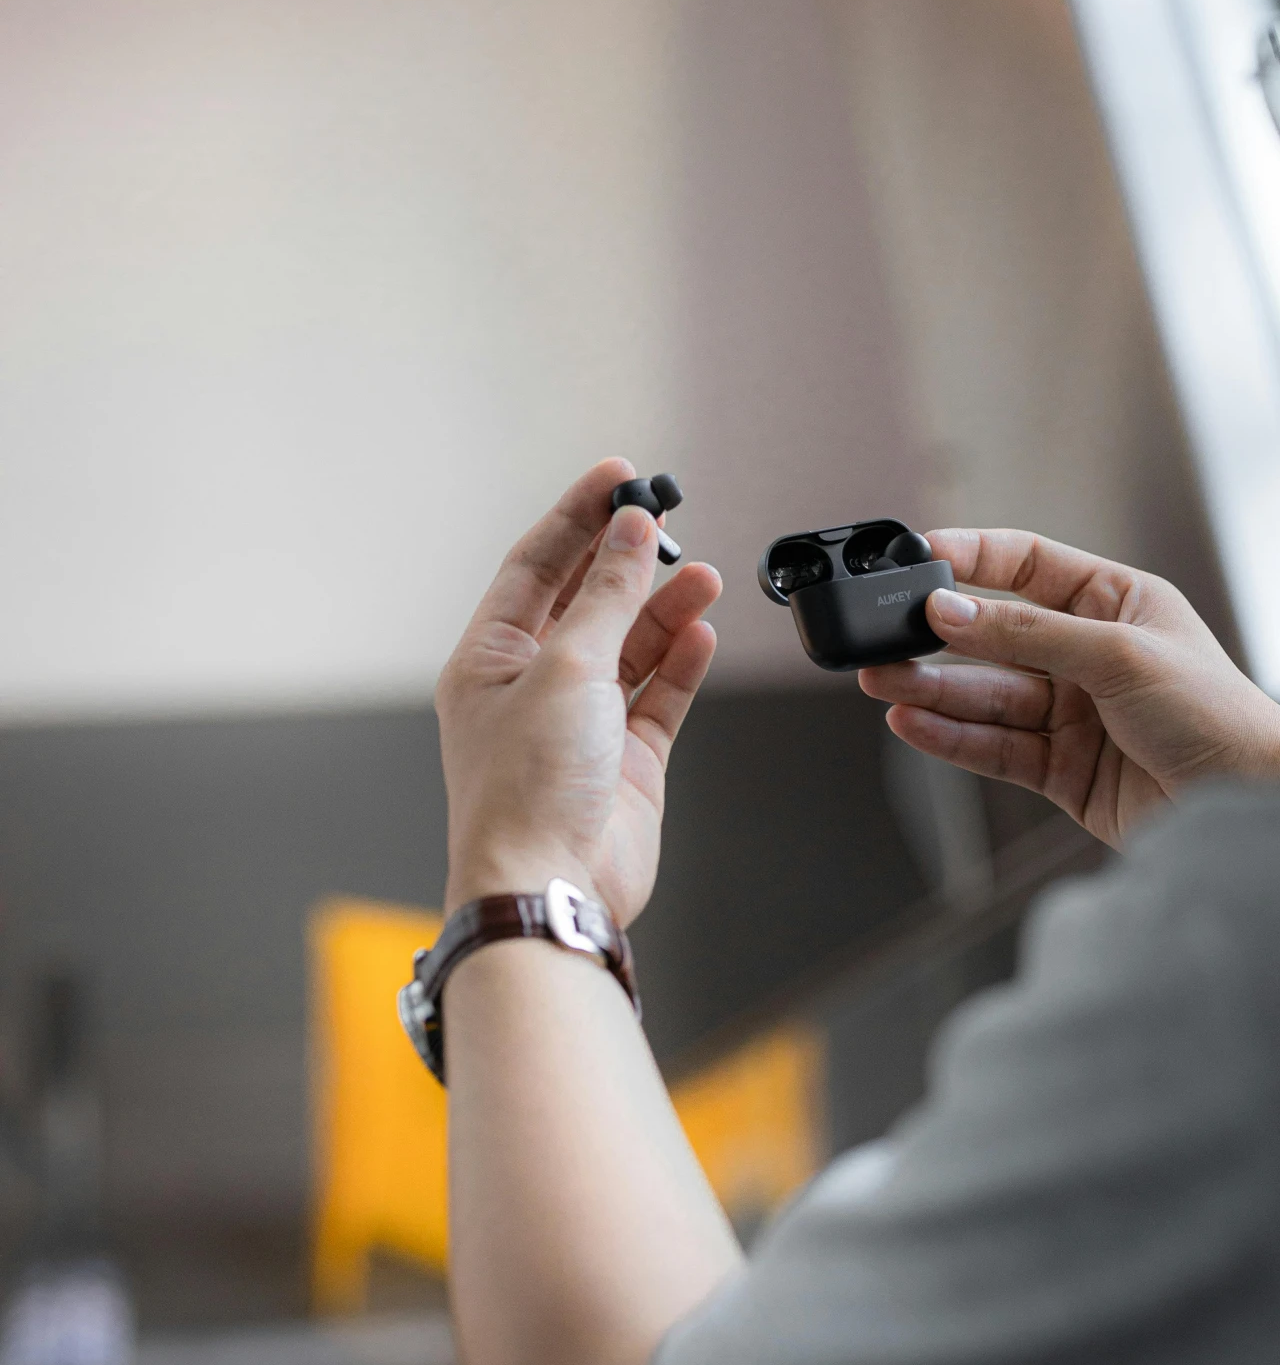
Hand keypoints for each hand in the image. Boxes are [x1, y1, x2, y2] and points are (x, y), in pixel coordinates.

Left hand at [436, 459, 720, 924]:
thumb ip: (609, 597)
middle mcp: (532, 686)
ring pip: (630, 645)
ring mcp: (581, 724)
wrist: (552, 886)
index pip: (536, 565)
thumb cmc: (528, 790)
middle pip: (586, 601)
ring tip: (703, 576)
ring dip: (664, 608)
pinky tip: (700, 631)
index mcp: (490, 657)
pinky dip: (680, 661)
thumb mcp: (568, 668)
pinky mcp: (626, 760)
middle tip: (669, 520)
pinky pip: (659, 694)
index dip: (578, 517)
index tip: (621, 478)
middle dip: (628, 560)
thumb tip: (633, 534)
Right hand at [860, 529, 1279, 848]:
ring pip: (987, 696)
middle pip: (995, 636)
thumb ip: (1030, 633)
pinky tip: (912, 724)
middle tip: (881, 634)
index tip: (917, 557)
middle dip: (937, 637)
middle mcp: (1089, 654)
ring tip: (881, 682)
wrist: (1254, 806)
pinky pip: (995, 747)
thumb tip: (953, 610)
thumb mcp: (1120, 656)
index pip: (1025, 564)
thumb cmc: (1219, 716)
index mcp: (1115, 603)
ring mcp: (1074, 714)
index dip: (970, 557)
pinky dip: (952, 737)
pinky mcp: (1063, 770)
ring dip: (932, 690)